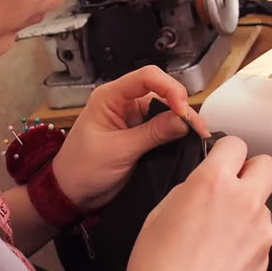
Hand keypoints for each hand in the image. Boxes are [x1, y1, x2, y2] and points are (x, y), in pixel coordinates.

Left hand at [52, 66, 209, 210]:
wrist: (71, 193)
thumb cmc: (83, 168)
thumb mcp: (120, 150)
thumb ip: (153, 133)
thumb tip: (183, 120)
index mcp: (110, 96)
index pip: (147, 77)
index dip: (170, 89)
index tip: (182, 111)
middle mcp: (123, 102)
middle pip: (161, 91)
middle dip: (181, 106)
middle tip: (199, 128)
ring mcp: (132, 118)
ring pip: (165, 110)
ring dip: (182, 120)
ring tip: (200, 135)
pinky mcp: (139, 134)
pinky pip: (162, 126)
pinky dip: (176, 132)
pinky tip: (190, 140)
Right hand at [109, 137, 271, 270]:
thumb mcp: (159, 213)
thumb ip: (189, 190)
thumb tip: (202, 185)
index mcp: (213, 183)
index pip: (235, 144)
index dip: (225, 151)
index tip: (218, 159)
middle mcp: (244, 202)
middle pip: (268, 165)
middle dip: (251, 170)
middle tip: (230, 185)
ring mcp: (260, 232)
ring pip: (264, 204)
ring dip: (247, 209)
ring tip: (216, 233)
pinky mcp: (266, 258)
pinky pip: (261, 235)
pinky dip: (247, 238)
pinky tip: (221, 255)